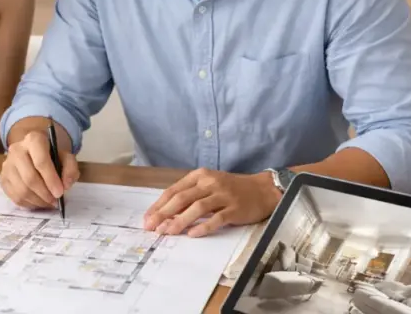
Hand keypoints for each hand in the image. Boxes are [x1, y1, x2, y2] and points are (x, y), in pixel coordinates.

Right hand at [0, 124, 78, 208]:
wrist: (34, 153)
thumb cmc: (52, 157)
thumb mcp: (66, 158)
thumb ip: (70, 169)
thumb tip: (65, 185)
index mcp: (34, 140)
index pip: (40, 161)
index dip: (51, 179)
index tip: (60, 192)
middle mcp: (16, 150)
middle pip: (30, 178)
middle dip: (45, 193)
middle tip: (55, 201)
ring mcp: (7, 165)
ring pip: (21, 190)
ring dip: (38, 201)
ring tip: (49, 202)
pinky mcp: (3, 178)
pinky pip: (15, 197)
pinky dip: (29, 204)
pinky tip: (38, 201)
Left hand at [142, 169, 281, 236]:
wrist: (262, 190)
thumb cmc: (231, 189)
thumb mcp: (209, 186)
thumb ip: (190, 196)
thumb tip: (166, 215)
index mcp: (200, 175)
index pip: (174, 190)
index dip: (159, 205)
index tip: (147, 218)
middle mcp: (210, 182)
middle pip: (182, 198)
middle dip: (164, 213)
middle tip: (152, 227)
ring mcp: (223, 195)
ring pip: (197, 208)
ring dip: (180, 220)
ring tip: (168, 232)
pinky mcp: (235, 208)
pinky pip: (217, 218)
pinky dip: (204, 226)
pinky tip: (193, 234)